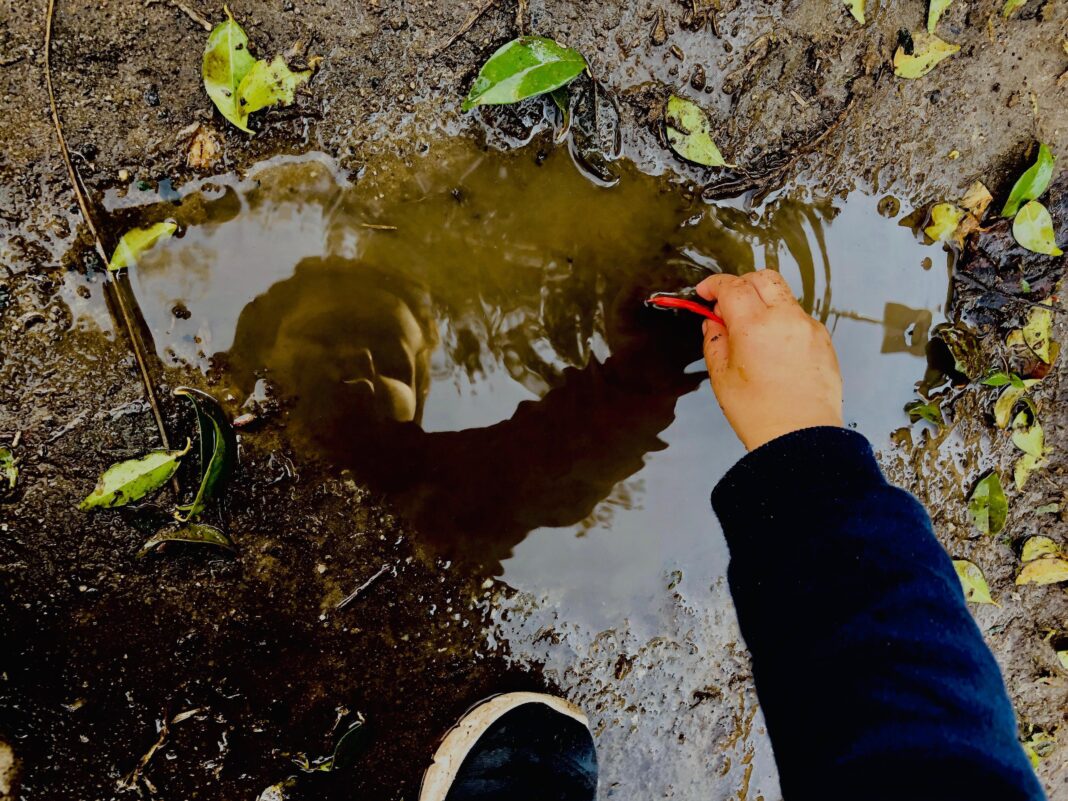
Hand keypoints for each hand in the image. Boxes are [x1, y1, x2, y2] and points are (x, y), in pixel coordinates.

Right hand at [697, 270, 842, 450]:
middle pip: (763, 278)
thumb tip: (714, 324)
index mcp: (755, 326)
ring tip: (750, 331)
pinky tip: (773, 348)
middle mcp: (785, 319)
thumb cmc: (760, 414)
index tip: (705, 293)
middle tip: (727, 306)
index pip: (732, 286)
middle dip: (741, 284)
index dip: (714, 285)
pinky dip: (781, 321)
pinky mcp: (823, 340)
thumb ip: (714, 341)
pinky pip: (798, 317)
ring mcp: (808, 327)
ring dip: (763, 302)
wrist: (801, 438)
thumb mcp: (722, 377)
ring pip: (783, 296)